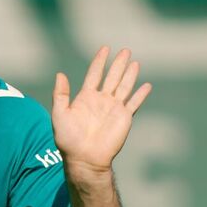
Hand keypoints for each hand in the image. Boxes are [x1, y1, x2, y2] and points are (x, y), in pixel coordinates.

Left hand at [52, 46, 150, 177]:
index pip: (94, 74)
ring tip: (135, 62)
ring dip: (130, 74)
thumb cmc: (68, 139)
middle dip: (118, 63)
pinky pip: (134, 103)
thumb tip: (60, 74)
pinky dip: (140, 94)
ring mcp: (113, 108)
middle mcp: (101, 100)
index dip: (100, 61)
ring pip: (124, 86)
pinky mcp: (124, 118)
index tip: (105, 48)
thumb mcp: (59, 114)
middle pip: (112, 77)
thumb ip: (60, 94)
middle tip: (126, 50)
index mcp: (86, 97)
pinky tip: (146, 85)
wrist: (84, 158)